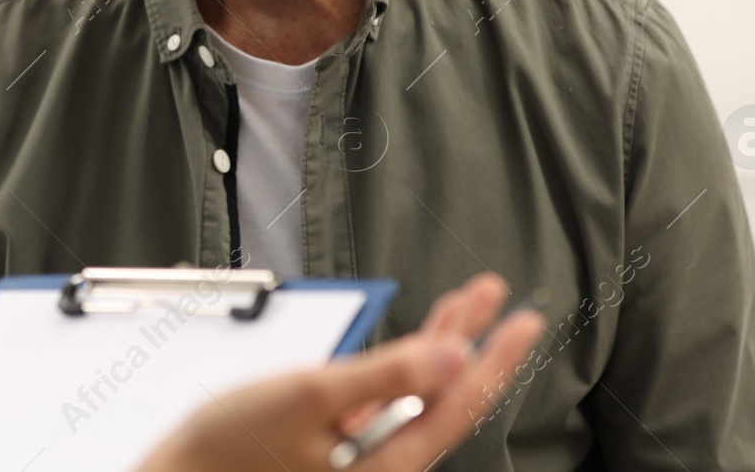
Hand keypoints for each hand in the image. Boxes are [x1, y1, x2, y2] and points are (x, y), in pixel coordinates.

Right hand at [136, 273, 542, 471]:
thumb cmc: (231, 449)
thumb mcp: (311, 396)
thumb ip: (386, 375)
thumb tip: (453, 355)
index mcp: (386, 466)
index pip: (458, 404)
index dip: (496, 359)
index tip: (523, 320)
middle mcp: (381, 466)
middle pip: (444, 398)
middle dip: (473, 342)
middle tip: (501, 299)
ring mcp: (360, 456)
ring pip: (417, 395)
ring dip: (439, 344)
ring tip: (467, 303)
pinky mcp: (336, 445)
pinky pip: (386, 399)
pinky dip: (401, 362)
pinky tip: (411, 339)